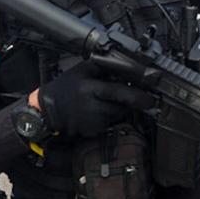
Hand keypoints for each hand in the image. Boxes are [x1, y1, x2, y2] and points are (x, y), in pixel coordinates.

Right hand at [32, 61, 154, 138]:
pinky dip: (110, 116)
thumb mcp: (82, 70)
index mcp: (89, 89)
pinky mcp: (92, 131)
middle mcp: (91, 107)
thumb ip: (104, 68)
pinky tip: (100, 110)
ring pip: (118, 115)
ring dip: (120, 108)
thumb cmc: (66, 87)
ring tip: (108, 100)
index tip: (149, 98)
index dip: (136, 96)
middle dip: (134, 104)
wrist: (49, 109)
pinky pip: (109, 123)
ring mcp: (92, 121)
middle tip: (147, 101)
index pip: (117, 92)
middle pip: (121, 107)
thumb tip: (127, 69)